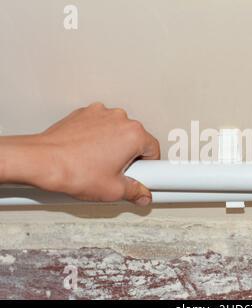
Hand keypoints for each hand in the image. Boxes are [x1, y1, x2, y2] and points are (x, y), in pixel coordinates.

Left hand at [24, 103, 158, 204]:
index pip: (154, 149)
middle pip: (136, 139)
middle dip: (130, 156)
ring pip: (117, 132)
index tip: (142, 174)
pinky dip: (97, 138)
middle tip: (117, 173)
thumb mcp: (113, 190)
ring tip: (98, 164)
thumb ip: (136, 192)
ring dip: (113, 145)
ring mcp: (101, 113)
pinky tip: (87, 154)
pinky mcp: (85, 114)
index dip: (149, 166)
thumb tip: (142, 193)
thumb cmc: (73, 171)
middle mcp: (119, 118)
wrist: (41, 161)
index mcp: (133, 134)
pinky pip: (100, 126)